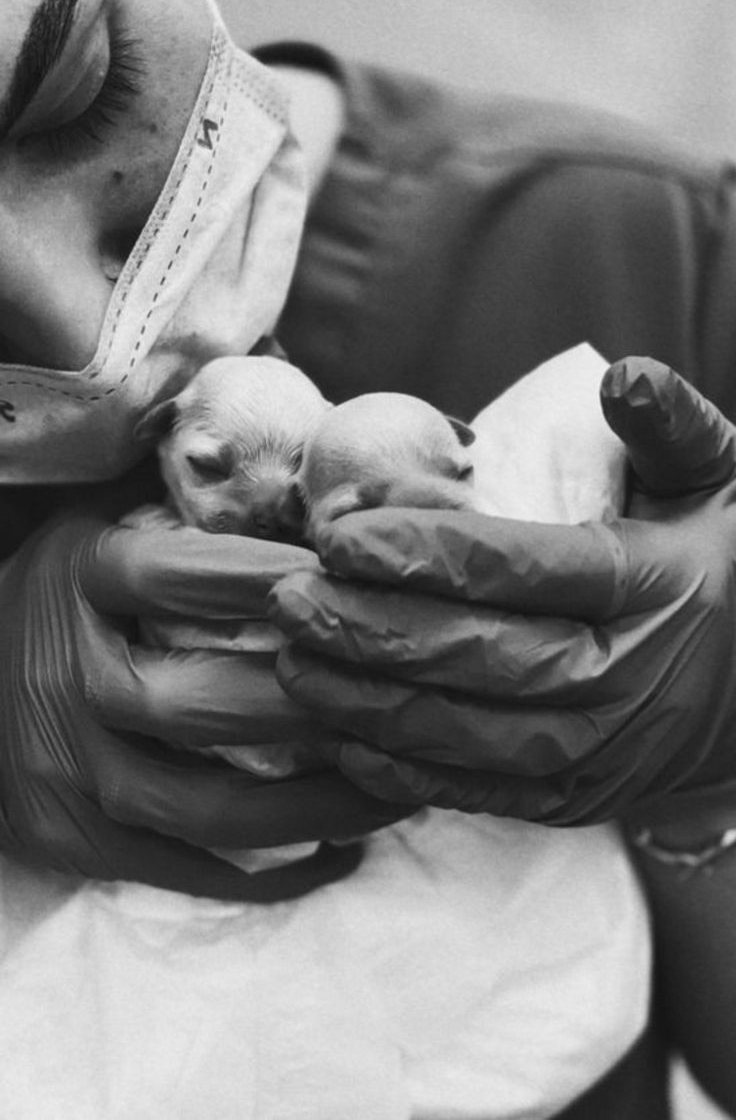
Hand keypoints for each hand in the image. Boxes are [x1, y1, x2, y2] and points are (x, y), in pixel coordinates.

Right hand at [0, 512, 405, 900]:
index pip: (191, 575)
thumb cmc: (52, 596)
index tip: (363, 586)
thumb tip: (294, 476)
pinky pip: (192, 869)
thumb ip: (178, 501)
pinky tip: (347, 846)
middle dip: (327, 709)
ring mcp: (71, 771)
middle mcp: (74, 678)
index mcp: (83, 579)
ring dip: (327, 804)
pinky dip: (277, 870)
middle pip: (216, 704)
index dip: (283, 582)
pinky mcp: (75, 840)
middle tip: (412, 702)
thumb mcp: (96, 528)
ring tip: (406, 784)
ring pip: (218, 806)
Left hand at [271, 358, 735, 826]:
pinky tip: (343, 734)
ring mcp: (605, 750)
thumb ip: (672, 426)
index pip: (522, 566)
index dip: (422, 550)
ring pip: (470, 733)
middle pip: (482, 656)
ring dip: (371, 699)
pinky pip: (483, 792)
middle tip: (290, 598)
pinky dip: (407, 769)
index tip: (339, 532)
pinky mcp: (580, 798)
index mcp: (654, 583)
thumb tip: (624, 378)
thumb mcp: (720, 480)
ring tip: (294, 661)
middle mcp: (629, 676)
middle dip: (373, 628)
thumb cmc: (724, 565)